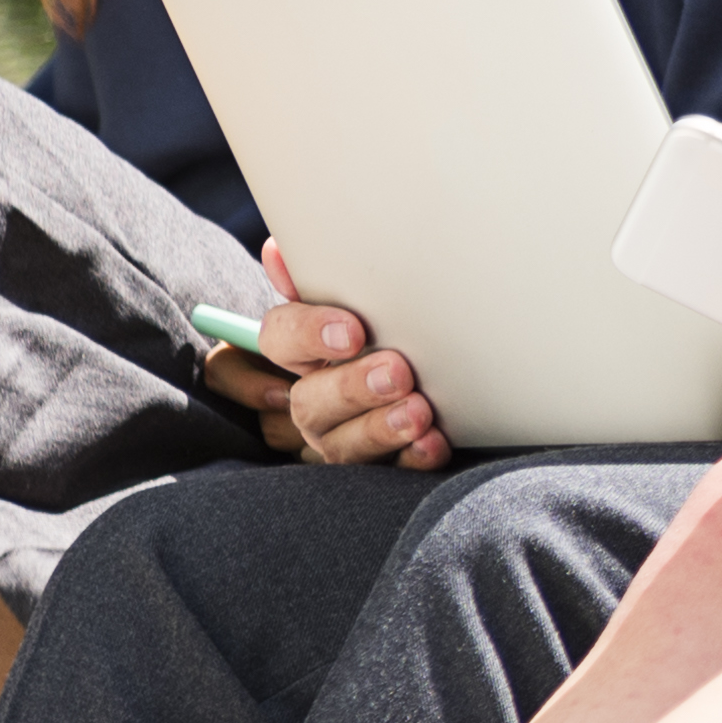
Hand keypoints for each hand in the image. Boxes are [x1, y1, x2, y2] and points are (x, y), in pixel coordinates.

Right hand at [249, 238, 447, 470]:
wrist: (442, 377)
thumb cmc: (388, 328)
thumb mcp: (359, 301)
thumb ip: (322, 278)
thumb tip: (280, 249)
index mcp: (302, 352)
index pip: (279, 338)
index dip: (309, 334)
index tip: (352, 330)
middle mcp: (314, 399)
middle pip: (310, 401)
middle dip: (353, 387)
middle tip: (398, 371)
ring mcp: (340, 438)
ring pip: (341, 444)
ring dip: (380, 427)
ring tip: (420, 412)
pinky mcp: (377, 468)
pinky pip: (388, 473)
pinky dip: (411, 459)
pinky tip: (433, 443)